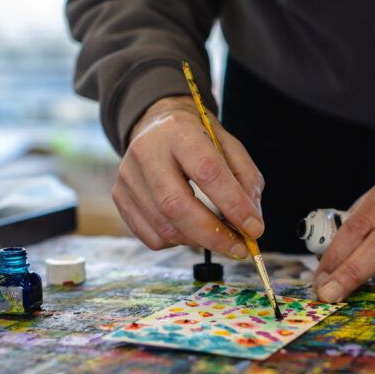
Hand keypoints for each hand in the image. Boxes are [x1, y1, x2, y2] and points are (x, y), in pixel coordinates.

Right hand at [112, 96, 264, 258]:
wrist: (157, 126)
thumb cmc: (199, 138)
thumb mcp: (230, 147)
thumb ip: (246, 181)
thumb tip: (251, 224)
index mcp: (179, 131)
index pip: (207, 171)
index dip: (233, 205)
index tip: (255, 229)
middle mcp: (146, 152)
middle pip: (176, 206)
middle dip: (213, 235)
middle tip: (239, 248)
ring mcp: (127, 176)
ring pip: (164, 227)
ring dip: (198, 241)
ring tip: (219, 236)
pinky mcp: (119, 196)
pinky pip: (151, 237)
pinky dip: (178, 242)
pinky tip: (190, 229)